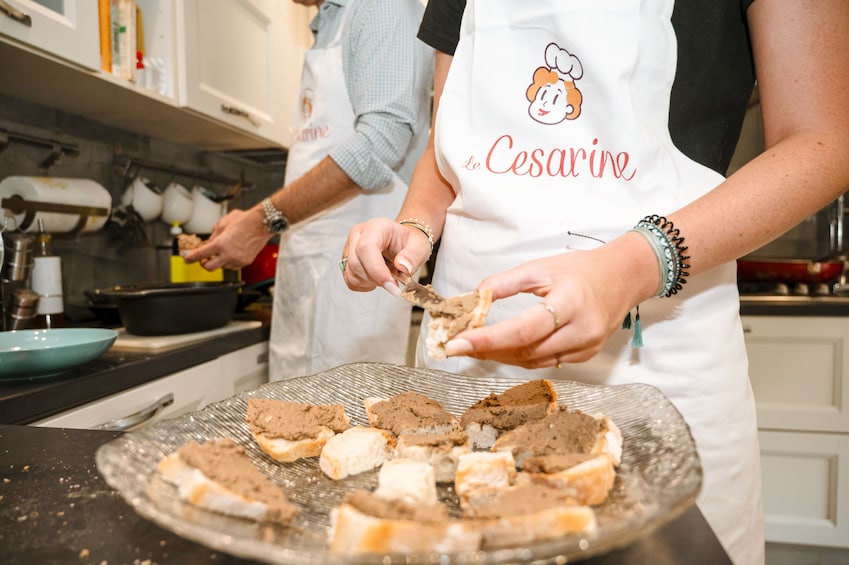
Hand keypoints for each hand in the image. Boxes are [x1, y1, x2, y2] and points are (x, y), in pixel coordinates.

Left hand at [182, 207, 270, 270]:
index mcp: (221, 243)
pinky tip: (231, 252)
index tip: (187, 259)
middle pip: (209, 267)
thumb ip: (213, 236)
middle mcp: (229, 254)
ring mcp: (238, 260)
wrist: (262, 224)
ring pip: (222, 267)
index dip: (191, 258)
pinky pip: (232, 266)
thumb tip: (207, 244)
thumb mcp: (223, 223)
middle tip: (204, 258)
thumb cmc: (245, 221)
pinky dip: (229, 261)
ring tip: (223, 251)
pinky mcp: (245, 262)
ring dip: (218, 261)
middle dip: (204, 263)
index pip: (201, 254)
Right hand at [341, 217, 432, 295]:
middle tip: (394, 284)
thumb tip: (403, 266)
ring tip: (387, 276)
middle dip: (376, 279)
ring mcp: (349, 248)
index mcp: (376, 227)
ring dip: (371, 283)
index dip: (376, 270)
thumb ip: (413, 255)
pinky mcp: (347, 261)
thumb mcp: (419, 246)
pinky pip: (350, 280)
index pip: (366, 248)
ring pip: (351, 273)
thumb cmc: (408, 242)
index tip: (392, 286)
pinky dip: (365, 285)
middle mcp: (358, 235)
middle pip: (356, 263)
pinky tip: (377, 278)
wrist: (401, 242)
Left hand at [444, 235, 655, 366]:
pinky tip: (502, 348)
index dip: (487, 339)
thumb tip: (471, 299)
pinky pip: (546, 362)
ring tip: (474, 346)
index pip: (522, 330)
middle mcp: (581, 329)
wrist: (623, 277)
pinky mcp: (587, 355)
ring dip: (500, 356)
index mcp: (569, 302)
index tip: (456, 343)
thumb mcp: (540, 267)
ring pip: (533, 361)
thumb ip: (503, 283)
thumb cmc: (580, 269)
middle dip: (487, 349)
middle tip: (457, 344)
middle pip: (525, 351)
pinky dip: (520, 357)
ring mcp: (587, 347)